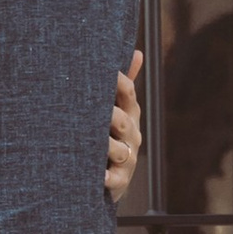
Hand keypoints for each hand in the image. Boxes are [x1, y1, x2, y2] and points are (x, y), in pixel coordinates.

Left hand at [104, 51, 143, 203]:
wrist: (109, 180)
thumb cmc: (109, 138)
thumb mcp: (118, 110)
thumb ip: (125, 85)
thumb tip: (137, 52)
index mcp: (128, 115)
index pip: (128, 94)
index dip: (120, 82)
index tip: (107, 72)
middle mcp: (130, 135)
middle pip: (122, 121)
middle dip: (111, 115)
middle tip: (97, 109)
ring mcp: (126, 158)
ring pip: (119, 150)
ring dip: (107, 146)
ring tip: (95, 143)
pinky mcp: (119, 181)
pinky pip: (114, 179)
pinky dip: (107, 177)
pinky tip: (99, 175)